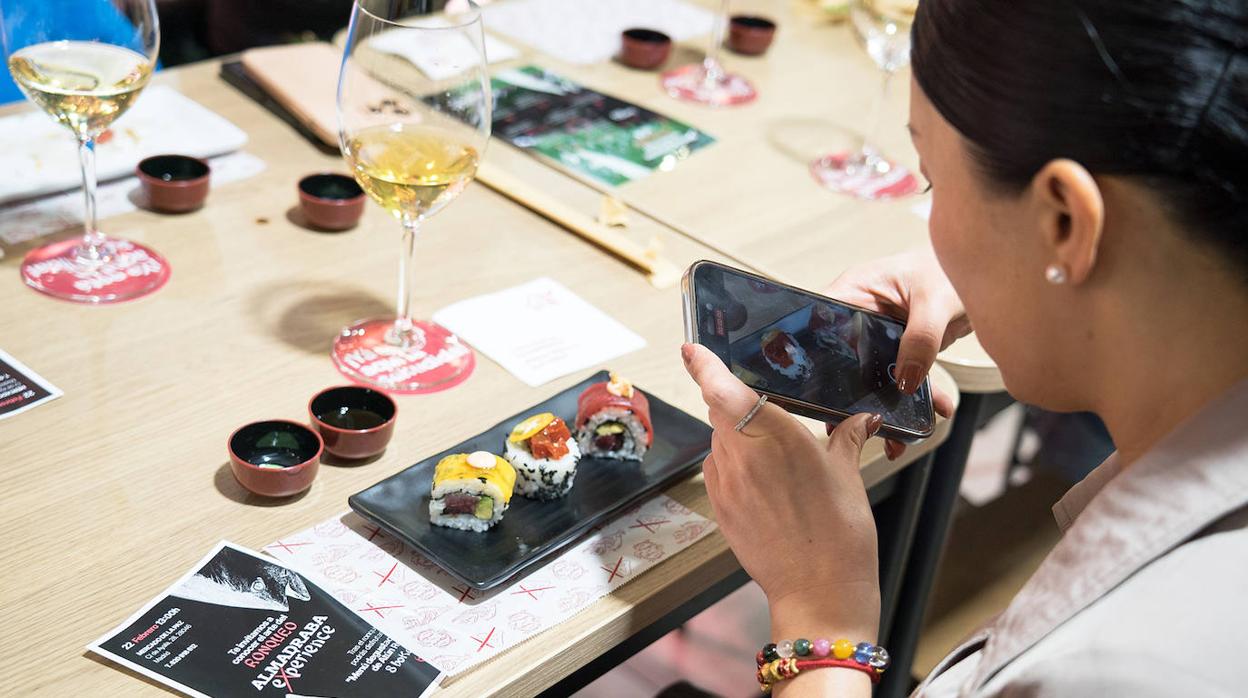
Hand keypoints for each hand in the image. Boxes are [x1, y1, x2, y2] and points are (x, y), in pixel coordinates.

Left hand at [682, 343, 881, 642]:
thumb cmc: (840, 533)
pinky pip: (720, 471)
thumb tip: (861, 419)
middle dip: (733, 401)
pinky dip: (736, 466)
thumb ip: (846, 437)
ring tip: (774, 457)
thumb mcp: (848, 474)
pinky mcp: (719, 507)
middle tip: (759, 403)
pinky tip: (765, 483)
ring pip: (720, 441)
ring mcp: (726, 483)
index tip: (692, 348)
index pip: (723, 388)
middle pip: (721, 411)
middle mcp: (742, 454)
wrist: (819, 591)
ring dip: (737, 436)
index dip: (704, 365)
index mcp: (774, 434)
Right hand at [825, 245, 967, 458]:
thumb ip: (921, 339)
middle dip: (852, 396)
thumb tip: (906, 380)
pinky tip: (934, 411)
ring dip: (886, 405)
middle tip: (856, 425)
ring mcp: (880, 334)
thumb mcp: (936, 301)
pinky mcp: (901, 348)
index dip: (816, 357)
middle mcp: (861, 314)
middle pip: (843, 358)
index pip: (821, 325)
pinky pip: (901, 377)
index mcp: (855, 291)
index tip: (824, 391)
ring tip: (894, 437)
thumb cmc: (951, 267)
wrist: (988, 274)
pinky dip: (916, 398)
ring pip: (872, 375)